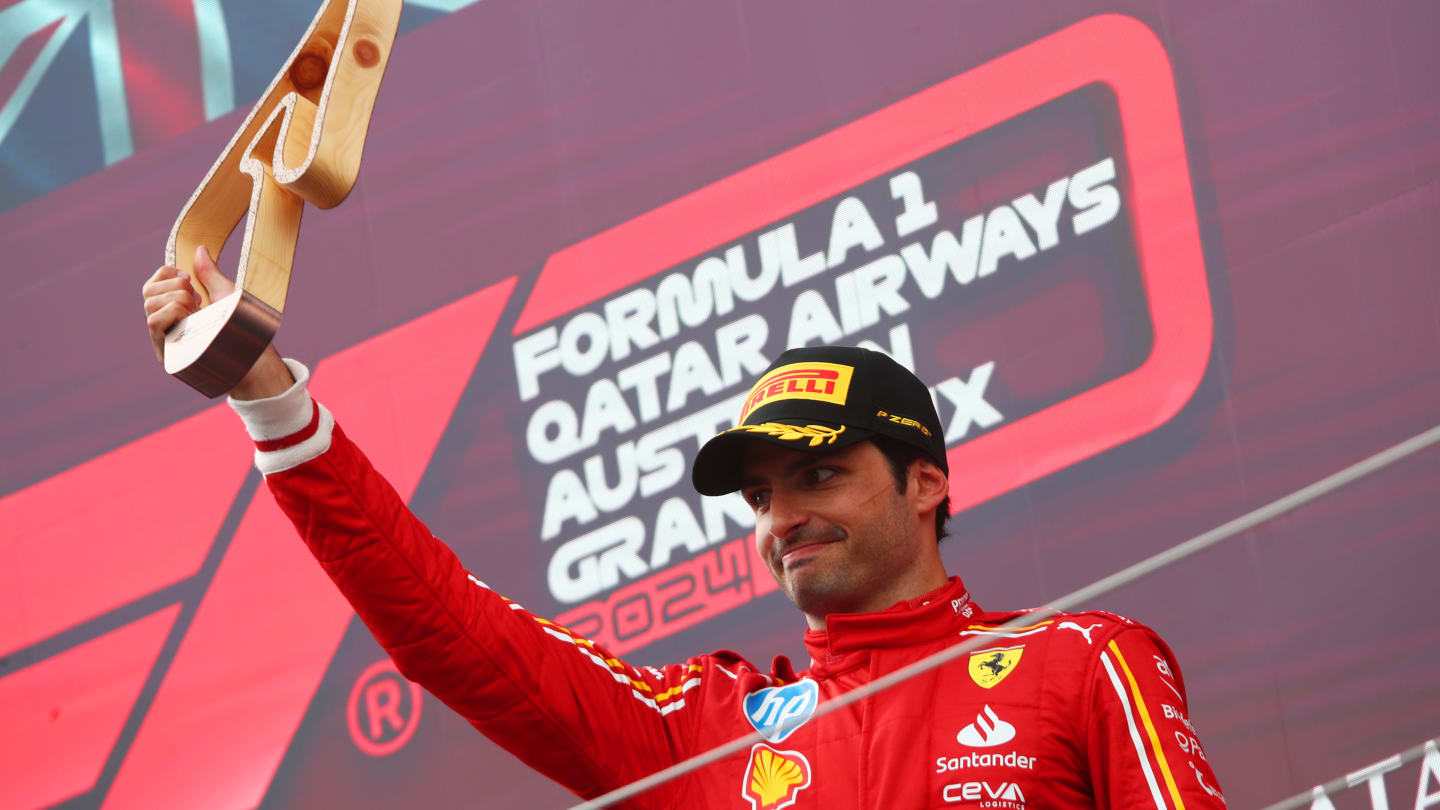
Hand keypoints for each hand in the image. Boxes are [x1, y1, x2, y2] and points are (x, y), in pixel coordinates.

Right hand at [142, 245, 292, 398]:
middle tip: (198, 301)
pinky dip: (174, 313)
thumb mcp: (223, 292)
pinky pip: (153, 321)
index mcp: (172, 309)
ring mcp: (162, 338)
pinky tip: (191, 321)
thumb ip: (209, 273)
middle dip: (177, 287)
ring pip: (150, 303)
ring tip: (197, 313)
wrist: (250, 352)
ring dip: (179, 300)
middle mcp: (163, 324)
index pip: (151, 284)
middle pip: (147, 291)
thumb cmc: (239, 325)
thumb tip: (200, 248)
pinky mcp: (165, 352)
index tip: (191, 280)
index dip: (168, 274)